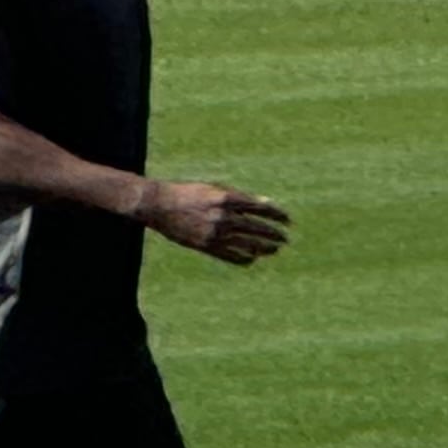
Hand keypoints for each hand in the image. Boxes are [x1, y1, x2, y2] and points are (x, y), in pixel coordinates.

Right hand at [143, 181, 292, 266]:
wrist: (159, 205)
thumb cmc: (188, 193)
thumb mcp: (214, 189)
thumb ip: (239, 198)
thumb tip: (265, 204)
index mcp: (227, 198)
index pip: (261, 208)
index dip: (277, 214)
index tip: (288, 220)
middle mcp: (223, 216)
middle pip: (258, 228)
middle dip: (274, 234)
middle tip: (285, 238)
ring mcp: (215, 233)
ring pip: (248, 244)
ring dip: (265, 248)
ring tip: (275, 250)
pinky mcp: (206, 246)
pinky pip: (232, 256)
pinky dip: (245, 258)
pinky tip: (253, 258)